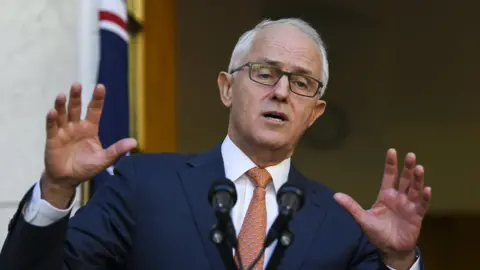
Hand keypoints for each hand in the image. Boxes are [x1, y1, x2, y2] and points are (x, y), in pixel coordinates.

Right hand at [42, 83, 136, 206]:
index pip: (94, 110)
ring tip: (62, 95)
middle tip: (77, 84)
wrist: (68, 179)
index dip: (97, 99)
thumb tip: (135, 142)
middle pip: (76, 108)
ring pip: (63, 114)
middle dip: (76, 97)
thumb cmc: (86, 167)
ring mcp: (64, 131)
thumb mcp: (104, 159)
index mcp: (90, 128)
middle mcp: (76, 126)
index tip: (100, 86)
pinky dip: (52, 119)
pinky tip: (52, 112)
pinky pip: (52, 127)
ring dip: (62, 105)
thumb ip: (117, 150)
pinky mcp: (53, 139)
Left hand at [334, 149, 431, 268]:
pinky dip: (424, 197)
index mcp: (386, 195)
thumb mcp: (363, 218)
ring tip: (419, 168)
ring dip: (417, 179)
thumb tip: (335, 196)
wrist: (390, 249)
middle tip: (411, 155)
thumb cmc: (377, 232)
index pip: (389, 176)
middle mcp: (399, 197)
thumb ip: (351, 206)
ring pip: (414, 189)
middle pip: (405, 179)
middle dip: (408, 168)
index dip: (391, 164)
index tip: (392, 150)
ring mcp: (409, 205)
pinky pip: (422, 205)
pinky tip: (427, 189)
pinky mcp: (417, 215)